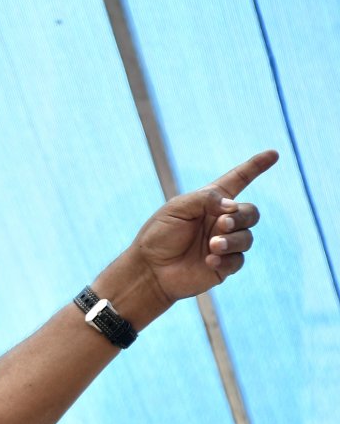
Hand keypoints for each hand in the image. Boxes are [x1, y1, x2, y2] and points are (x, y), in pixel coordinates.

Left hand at [130, 150, 276, 303]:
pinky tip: (209, 261)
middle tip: (222, 224)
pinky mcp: (224, 265)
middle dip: (240, 217)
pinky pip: (238, 260)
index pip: (238, 180)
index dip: (255, 167)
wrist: (150, 269)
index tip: (273, 154)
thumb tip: (233, 206)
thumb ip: (205, 199)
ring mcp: (225, 243)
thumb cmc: (158, 235)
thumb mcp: (177, 208)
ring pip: (247, 237)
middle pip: (251, 213)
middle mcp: (221, 221)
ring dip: (232, 240)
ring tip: (212, 245)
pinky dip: (226, 259)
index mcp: (210, 202)